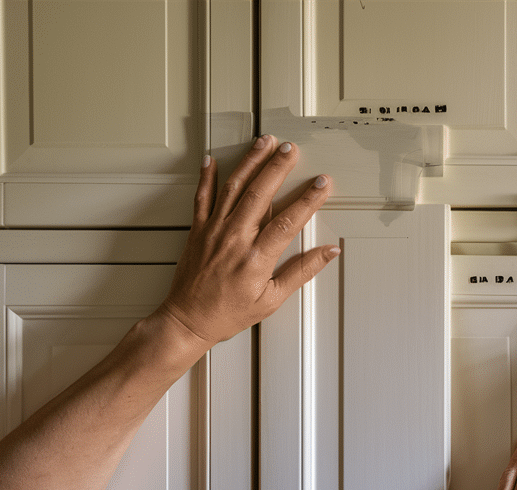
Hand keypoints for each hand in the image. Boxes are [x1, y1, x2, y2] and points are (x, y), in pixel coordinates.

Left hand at [153, 135, 338, 346]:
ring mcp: (214, 231)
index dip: (308, 200)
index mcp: (256, 258)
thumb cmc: (229, 313)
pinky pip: (202, 197)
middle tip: (291, 149)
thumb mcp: (272, 299)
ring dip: (250, 163)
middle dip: (277, 167)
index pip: (288, 221)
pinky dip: (207, 177)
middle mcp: (235, 239)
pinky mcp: (198, 230)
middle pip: (260, 194)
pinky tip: (212, 160)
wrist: (188, 320)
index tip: (322, 184)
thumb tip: (328, 252)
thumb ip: (301, 271)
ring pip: (233, 188)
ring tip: (263, 143)